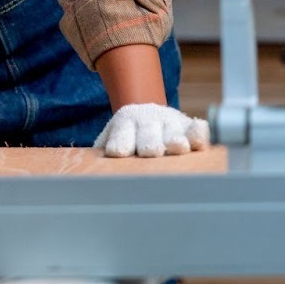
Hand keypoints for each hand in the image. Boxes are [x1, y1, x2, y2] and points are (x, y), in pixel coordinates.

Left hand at [94, 103, 209, 157]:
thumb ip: (101, 153)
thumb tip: (85, 173)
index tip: (118, 152)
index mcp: (124, 124)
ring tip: (176, 147)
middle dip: (149, 144)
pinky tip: (199, 136)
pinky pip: (198, 131)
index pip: (121, 136)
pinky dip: (199, 134)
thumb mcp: (110, 138)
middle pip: (148, 137)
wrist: (145, 110)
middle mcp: (148, 122)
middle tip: (150, 151)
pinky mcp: (190, 127)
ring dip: (174, 141)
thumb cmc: (126, 135)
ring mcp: (170, 123)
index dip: (120, 144)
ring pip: (173, 134)